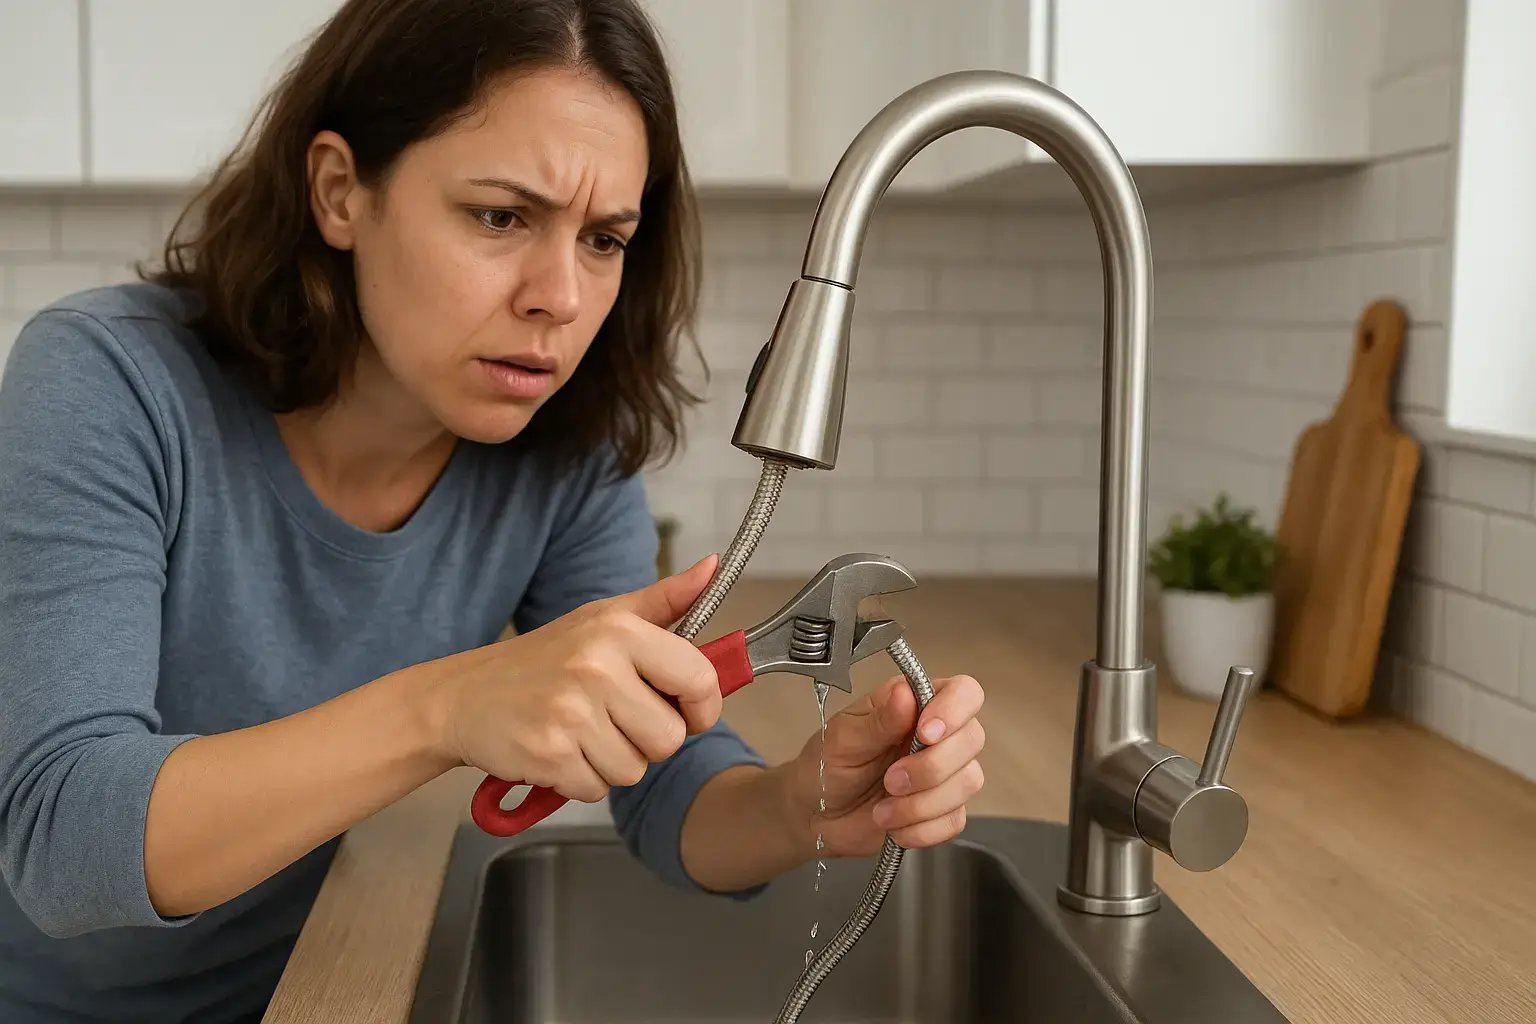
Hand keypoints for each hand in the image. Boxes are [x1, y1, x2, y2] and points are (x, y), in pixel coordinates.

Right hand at [423, 555, 723, 802]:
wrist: (463, 696)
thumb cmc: (544, 659)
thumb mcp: (603, 618)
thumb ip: (665, 600)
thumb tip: (713, 567)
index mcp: (620, 631)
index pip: (699, 679)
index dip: (700, 706)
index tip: (683, 709)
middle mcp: (597, 667)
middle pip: (669, 738)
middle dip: (646, 740)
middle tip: (612, 720)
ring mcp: (571, 713)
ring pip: (634, 770)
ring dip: (612, 762)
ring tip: (581, 733)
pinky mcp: (549, 754)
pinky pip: (596, 789)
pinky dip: (580, 779)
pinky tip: (559, 750)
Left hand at [787, 673, 984, 856]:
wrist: (816, 816)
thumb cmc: (826, 766)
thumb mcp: (843, 739)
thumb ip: (879, 720)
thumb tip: (906, 694)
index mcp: (914, 703)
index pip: (963, 692)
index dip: (954, 711)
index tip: (924, 734)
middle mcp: (936, 734)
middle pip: (972, 739)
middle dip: (931, 768)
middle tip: (890, 781)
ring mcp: (945, 773)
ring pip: (968, 782)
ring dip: (921, 803)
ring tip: (882, 811)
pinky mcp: (943, 810)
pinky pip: (954, 820)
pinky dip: (922, 829)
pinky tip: (894, 827)